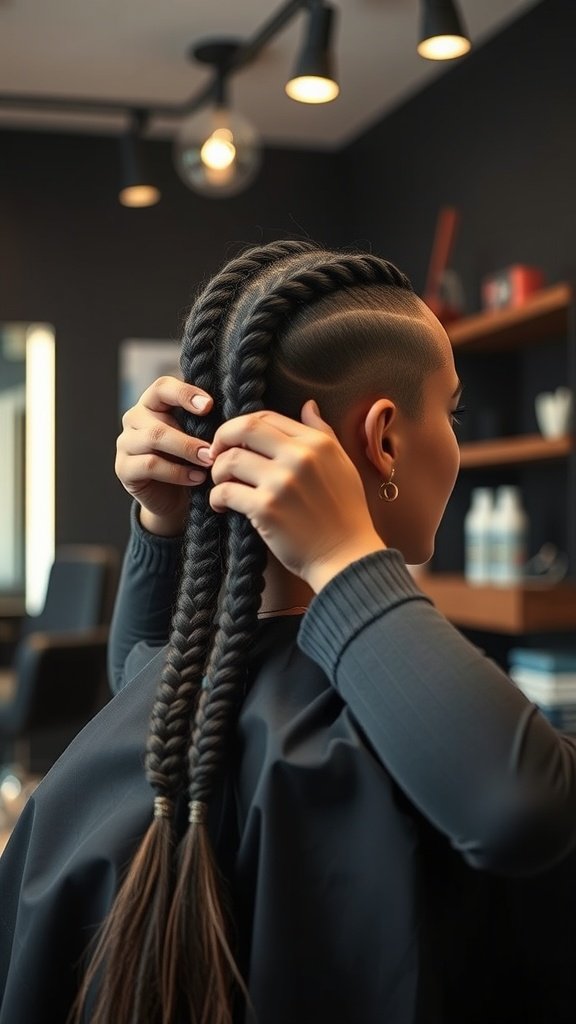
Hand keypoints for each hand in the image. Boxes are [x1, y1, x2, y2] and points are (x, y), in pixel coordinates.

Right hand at [115, 376, 213, 535]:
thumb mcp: (197, 437)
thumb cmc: (188, 461)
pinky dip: (177, 473)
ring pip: (154, 439)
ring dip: (185, 452)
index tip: (209, 406)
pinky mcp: (123, 468)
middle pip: (159, 421)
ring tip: (208, 464)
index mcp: (152, 404)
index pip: (162, 387)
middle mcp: (134, 419)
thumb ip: (204, 423)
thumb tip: (231, 417)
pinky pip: (150, 465)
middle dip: (190, 438)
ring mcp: (125, 443)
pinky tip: (196, 478)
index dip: (184, 393)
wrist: (173, 498)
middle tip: (215, 450)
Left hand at [208, 401, 384, 592]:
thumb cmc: (346, 513)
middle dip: (221, 439)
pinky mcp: (266, 509)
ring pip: (229, 460)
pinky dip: (216, 497)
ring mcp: (281, 482)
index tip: (234, 441)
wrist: (346, 556)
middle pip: (243, 429)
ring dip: (217, 472)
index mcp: (317, 443)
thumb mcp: (342, 465)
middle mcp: (299, 457)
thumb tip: (308, 405)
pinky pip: (226, 491)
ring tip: (221, 484)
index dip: (242, 426)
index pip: (266, 417)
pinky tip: (221, 505)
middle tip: (215, 455)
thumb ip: (323, 433)